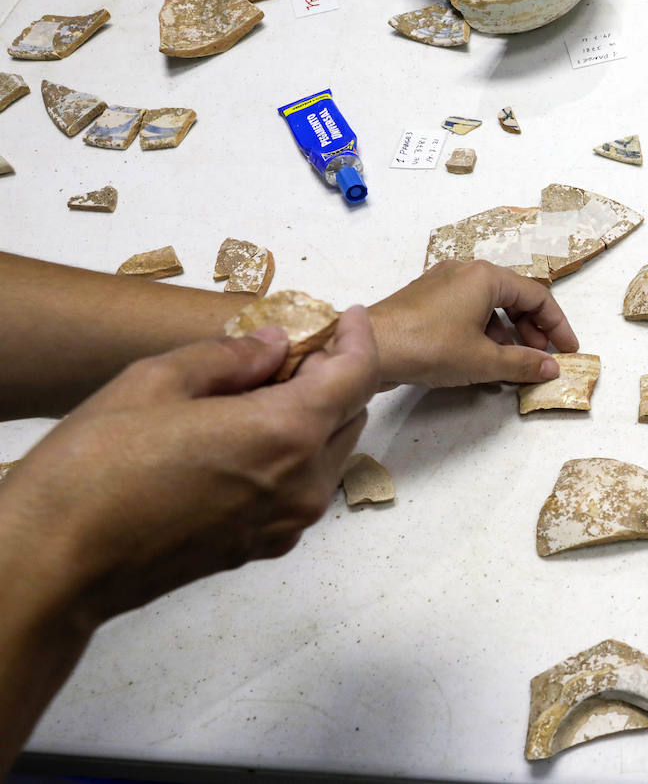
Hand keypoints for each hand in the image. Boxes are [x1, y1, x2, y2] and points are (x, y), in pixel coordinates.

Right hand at [0, 306, 379, 625]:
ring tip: (261, 391)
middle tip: (293, 351)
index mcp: (286, 435)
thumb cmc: (94, 469)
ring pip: (330, 454)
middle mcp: (302, 484)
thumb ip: (228, 357)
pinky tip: (245, 438)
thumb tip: (274, 344)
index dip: (359, 340)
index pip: (358, 376)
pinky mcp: (263, 547)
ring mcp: (287, 523)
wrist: (56, 563)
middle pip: (350, 415)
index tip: (351, 316)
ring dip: (315, 418)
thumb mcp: (154, 382)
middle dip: (334, 377)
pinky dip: (294, 455)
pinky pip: (302, 489)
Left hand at [367, 260, 578, 387]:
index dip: (557, 325)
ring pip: (488, 304)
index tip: (568, 350)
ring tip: (511, 363)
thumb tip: (551, 367)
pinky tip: (480, 358)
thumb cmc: (429, 347)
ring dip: (507, 333)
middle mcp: (465, 270)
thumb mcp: (483, 360)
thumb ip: (523, 363)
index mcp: (486, 276)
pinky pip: (466, 309)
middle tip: (540, 357)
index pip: (537, 295)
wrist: (369, 348)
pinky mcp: (425, 298)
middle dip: (532, 328)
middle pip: (513, 296)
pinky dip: (482, 331)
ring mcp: (442, 282)